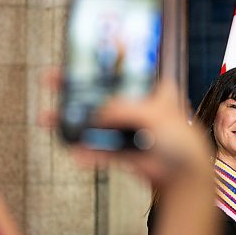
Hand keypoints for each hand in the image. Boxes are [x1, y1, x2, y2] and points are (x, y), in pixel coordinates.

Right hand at [39, 78, 212, 185]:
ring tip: (50, 120)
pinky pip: (101, 149)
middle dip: (77, 91)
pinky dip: (89, 151)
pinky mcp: (125, 152)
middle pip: (103, 96)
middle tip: (53, 83)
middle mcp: (139, 108)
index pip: (122, 73)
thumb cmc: (182, 140)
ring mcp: (130, 130)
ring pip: (97, 123)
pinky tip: (76, 151)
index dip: (101, 65)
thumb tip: (99, 113)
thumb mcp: (156, 115)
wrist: (185, 175)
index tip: (78, 59)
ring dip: (74, 123)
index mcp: (151, 91)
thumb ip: (125, 109)